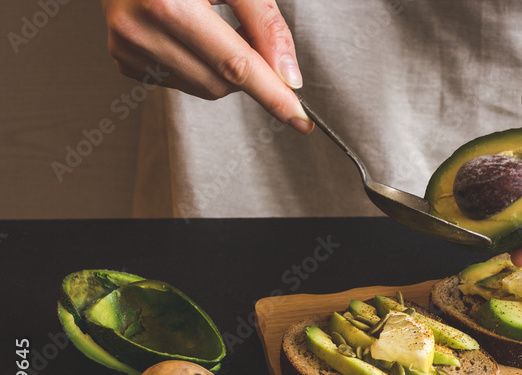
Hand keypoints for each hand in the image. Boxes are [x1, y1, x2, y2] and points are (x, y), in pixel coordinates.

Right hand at [100, 0, 312, 133]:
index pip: (236, 65)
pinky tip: (189, 36)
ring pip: (203, 88)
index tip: (300, 119)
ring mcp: (128, 49)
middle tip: (245, 34)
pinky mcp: (125, 60)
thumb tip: (288, 75)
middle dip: (247, 70)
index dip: (272, 94)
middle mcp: (141, 30)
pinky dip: (199, 67)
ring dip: (223, 69)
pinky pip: (181, 82)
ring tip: (212, 26)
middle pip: (222, 83)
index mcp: (168, 3)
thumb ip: (266, 23)